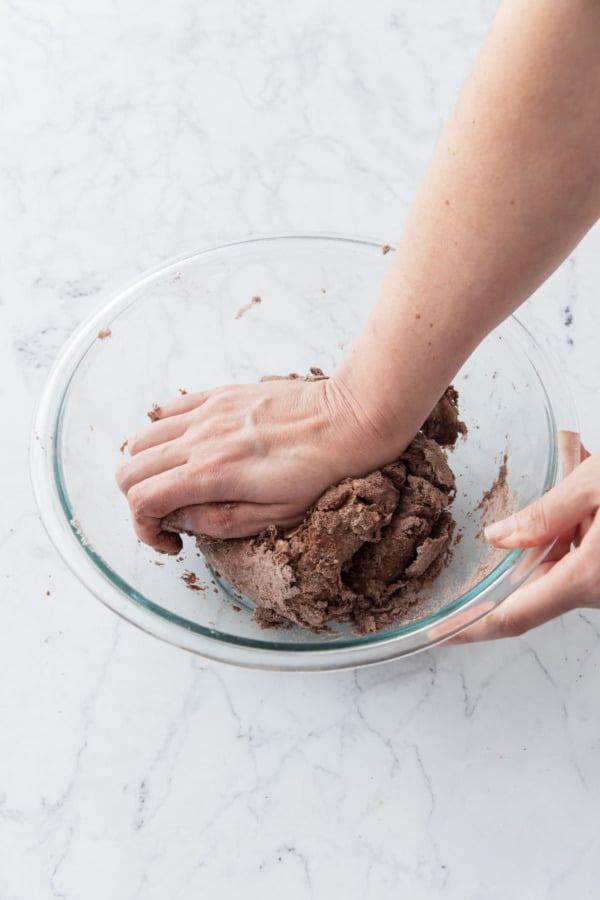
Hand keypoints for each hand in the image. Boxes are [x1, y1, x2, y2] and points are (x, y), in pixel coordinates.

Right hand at [116, 375, 389, 553]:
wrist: (350, 419)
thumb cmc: (321, 473)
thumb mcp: (276, 516)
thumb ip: (217, 521)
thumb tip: (178, 521)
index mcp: (213, 474)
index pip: (142, 500)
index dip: (144, 530)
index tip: (172, 543)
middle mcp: (200, 438)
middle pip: (131, 469)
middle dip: (139, 502)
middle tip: (172, 518)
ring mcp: (208, 411)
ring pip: (143, 439)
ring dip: (148, 468)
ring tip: (178, 484)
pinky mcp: (220, 394)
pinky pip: (170, 411)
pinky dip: (165, 434)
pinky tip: (190, 451)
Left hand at [451, 445, 599, 641]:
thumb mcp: (596, 483)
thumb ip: (544, 514)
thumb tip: (498, 538)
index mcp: (587, 578)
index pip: (512, 617)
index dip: (470, 629)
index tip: (437, 636)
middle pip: (537, 583)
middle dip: (528, 543)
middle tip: (551, 490)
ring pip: (561, 568)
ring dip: (559, 530)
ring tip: (579, 477)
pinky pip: (582, 562)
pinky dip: (576, 533)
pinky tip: (588, 492)